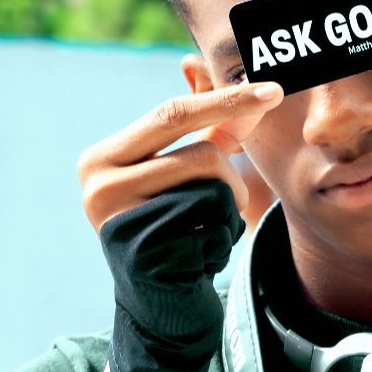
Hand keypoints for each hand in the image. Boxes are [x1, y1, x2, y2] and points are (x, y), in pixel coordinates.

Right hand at [77, 82, 283, 371]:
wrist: (159, 308)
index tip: (274, 90)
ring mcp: (117, 225)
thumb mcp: (181, 172)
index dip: (227, 99)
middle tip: (239, 194)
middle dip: (232, 172)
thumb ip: (196, 122)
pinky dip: (219, 241)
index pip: (172, 113)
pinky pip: (213, 231)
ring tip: (203, 230)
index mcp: (101, 157)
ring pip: (213, 192)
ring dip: (226, 212)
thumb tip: (195, 63)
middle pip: (201, 155)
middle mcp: (97, 187)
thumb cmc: (173, 228)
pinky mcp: (143, 259)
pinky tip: (198, 256)